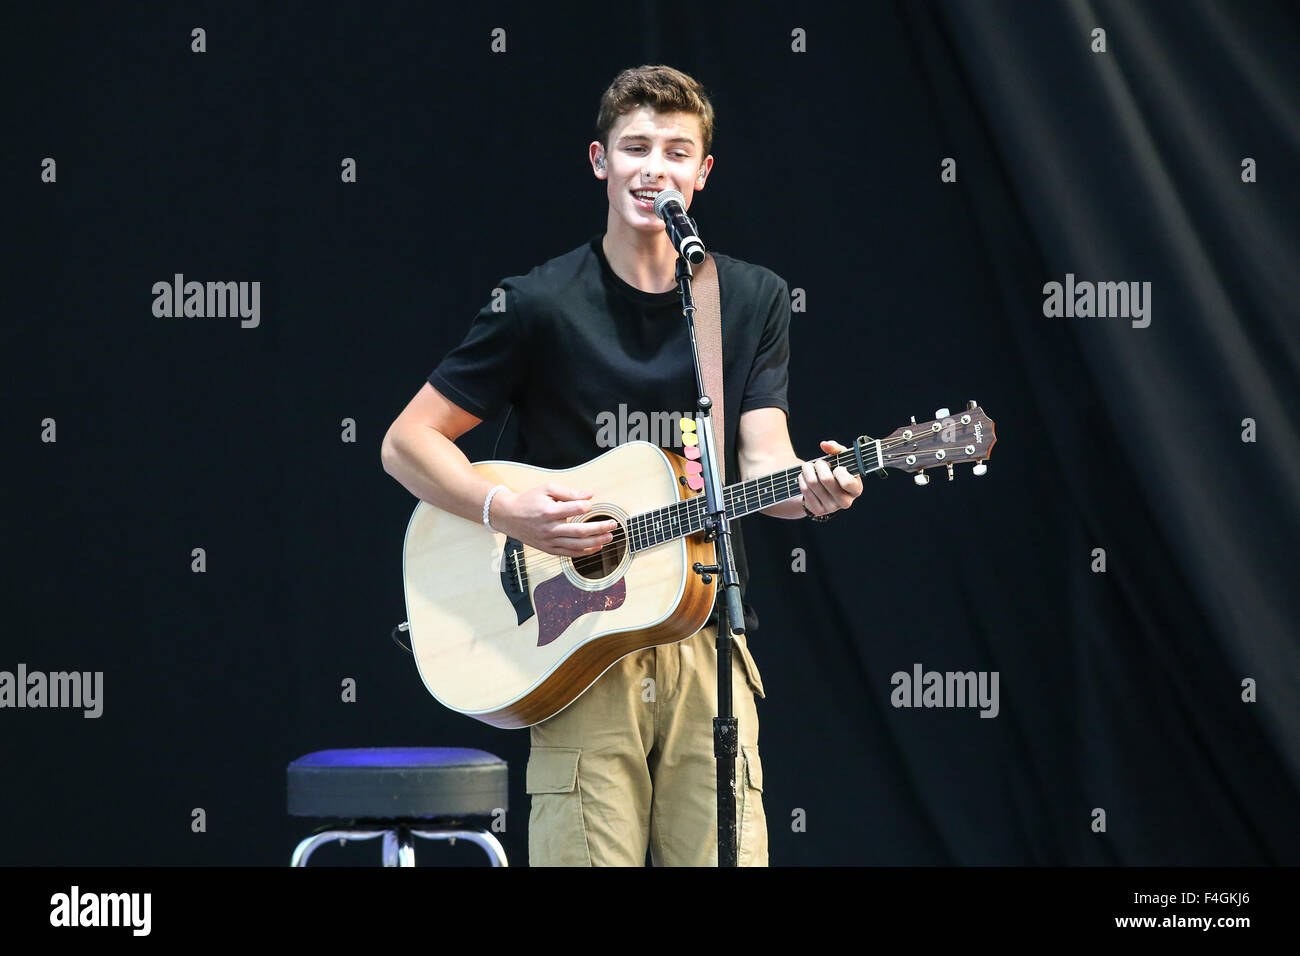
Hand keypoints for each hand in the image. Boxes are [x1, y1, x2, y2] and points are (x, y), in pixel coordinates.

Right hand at [492, 483, 616, 556]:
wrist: (508, 516)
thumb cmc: (528, 500)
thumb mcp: (547, 489)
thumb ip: (569, 492)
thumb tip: (589, 496)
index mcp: (548, 511)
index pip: (574, 509)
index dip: (586, 506)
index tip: (592, 505)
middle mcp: (549, 528)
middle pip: (579, 531)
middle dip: (599, 528)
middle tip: (613, 525)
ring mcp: (548, 541)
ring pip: (576, 545)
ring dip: (595, 542)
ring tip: (608, 538)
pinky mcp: (547, 549)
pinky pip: (568, 553)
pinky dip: (583, 552)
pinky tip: (595, 548)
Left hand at [798, 440, 863, 516]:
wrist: (823, 489)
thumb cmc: (835, 472)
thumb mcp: (840, 459)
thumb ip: (836, 449)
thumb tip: (825, 445)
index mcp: (856, 489)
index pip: (848, 482)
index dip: (839, 471)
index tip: (836, 467)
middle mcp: (846, 502)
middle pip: (826, 479)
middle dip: (820, 465)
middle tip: (819, 463)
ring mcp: (831, 508)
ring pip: (813, 482)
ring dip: (807, 469)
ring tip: (809, 467)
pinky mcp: (817, 510)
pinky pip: (805, 489)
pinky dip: (802, 478)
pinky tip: (805, 477)